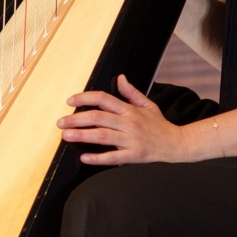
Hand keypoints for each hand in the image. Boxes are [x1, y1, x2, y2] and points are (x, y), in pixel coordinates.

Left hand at [57, 74, 186, 164]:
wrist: (176, 144)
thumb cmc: (159, 124)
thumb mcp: (147, 104)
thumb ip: (131, 92)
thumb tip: (120, 78)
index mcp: (130, 109)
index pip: (104, 99)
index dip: (85, 98)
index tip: (70, 101)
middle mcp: (129, 123)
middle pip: (98, 117)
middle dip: (76, 119)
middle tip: (60, 122)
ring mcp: (131, 140)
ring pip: (102, 136)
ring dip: (82, 135)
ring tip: (66, 135)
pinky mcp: (133, 156)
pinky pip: (113, 157)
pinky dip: (97, 158)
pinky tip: (84, 157)